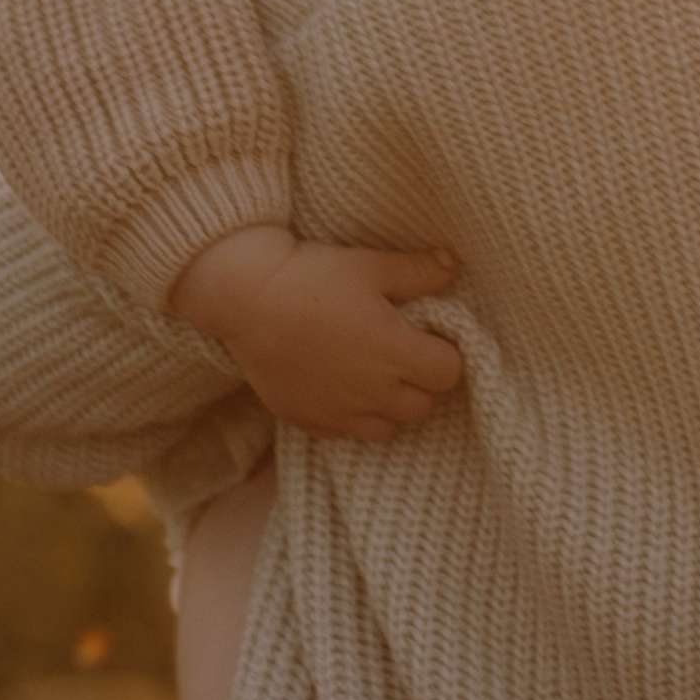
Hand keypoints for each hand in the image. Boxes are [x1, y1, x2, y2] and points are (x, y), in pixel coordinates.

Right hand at [168, 224, 463, 440]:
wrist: (245, 297)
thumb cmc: (312, 276)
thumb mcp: (371, 266)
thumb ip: (418, 271)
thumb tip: (453, 266)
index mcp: (396, 352)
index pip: (449, 373)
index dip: (446, 355)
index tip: (430, 338)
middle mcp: (373, 391)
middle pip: (423, 406)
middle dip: (423, 384)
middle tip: (405, 355)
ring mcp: (339, 412)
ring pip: (388, 428)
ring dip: (391, 406)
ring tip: (376, 376)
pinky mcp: (308, 420)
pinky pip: (346, 433)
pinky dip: (352, 417)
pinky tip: (340, 387)